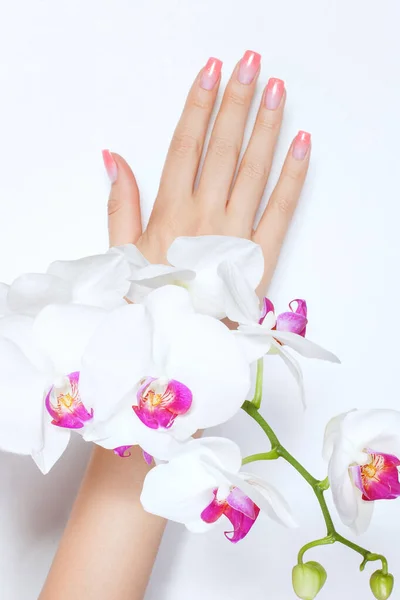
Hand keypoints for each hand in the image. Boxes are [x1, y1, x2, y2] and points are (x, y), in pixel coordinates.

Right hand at [105, 50, 309, 296]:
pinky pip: (282, 208)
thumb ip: (119, 203)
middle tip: (249, 64)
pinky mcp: (263, 252)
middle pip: (222, 147)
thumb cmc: (153, 297)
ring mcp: (237, 231)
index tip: (211, 72)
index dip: (198, 106)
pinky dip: (294, 176)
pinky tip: (301, 144)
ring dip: (265, 126)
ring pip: (253, 169)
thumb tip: (114, 158)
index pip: (185, 145)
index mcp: (171, 212)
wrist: (183, 341)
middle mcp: (206, 214)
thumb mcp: (124, 252)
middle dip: (236, 102)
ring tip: (276, 90)